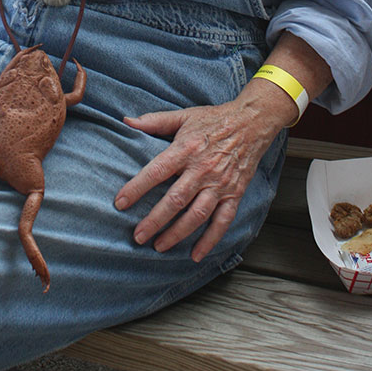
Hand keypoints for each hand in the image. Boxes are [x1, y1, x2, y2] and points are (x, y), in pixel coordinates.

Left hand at [114, 100, 278, 262]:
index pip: (157, 171)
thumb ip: (154, 121)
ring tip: (159, 246)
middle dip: (155, 220)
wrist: (251, 123)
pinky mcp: (234, 194)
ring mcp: (220, 184)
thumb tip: (126, 122)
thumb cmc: (213, 120)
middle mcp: (202, 169)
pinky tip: (196, 254)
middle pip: (175, 200)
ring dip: (177, 234)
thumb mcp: (183, 116)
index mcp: (186, 149)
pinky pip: (222, 222)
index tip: (120, 203)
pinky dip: (210, 240)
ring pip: (197, 215)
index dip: (137, 188)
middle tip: (138, 236)